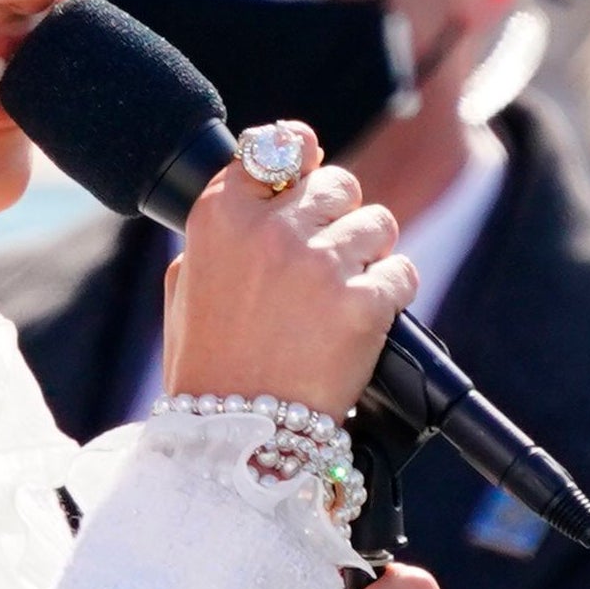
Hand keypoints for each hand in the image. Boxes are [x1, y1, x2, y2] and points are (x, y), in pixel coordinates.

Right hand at [150, 126, 413, 417]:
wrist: (238, 439)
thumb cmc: (210, 366)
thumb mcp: (186, 285)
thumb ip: (223, 227)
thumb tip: (272, 175)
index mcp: (221, 217)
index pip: (276, 148)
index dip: (299, 161)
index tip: (306, 175)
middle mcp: (272, 230)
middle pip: (338, 183)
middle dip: (338, 218)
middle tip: (323, 265)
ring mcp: (320, 264)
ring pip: (378, 223)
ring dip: (369, 255)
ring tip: (340, 299)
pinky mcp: (364, 303)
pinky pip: (403, 272)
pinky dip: (390, 297)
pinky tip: (362, 325)